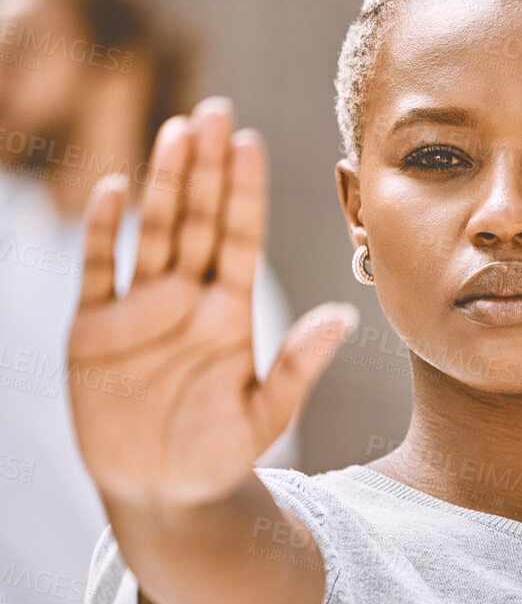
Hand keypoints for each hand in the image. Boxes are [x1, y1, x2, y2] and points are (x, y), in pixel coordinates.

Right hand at [68, 97, 353, 509]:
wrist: (166, 493)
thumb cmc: (221, 454)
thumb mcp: (266, 413)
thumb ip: (299, 365)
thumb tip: (345, 316)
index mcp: (230, 312)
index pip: (239, 237)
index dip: (244, 192)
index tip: (253, 143)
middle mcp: (186, 299)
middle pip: (197, 220)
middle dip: (205, 167)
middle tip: (216, 110)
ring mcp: (139, 309)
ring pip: (152, 232)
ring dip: (162, 183)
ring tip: (176, 132)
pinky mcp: (94, 330)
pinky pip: (98, 270)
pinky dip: (103, 231)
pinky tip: (114, 189)